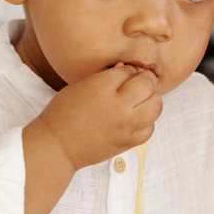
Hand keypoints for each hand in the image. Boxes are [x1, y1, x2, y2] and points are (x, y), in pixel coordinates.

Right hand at [34, 64, 161, 169]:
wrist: (57, 145)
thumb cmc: (63, 113)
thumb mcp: (80, 85)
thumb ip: (105, 77)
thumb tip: (125, 68)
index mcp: (102, 87)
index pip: (130, 70)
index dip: (129, 70)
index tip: (124, 74)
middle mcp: (118, 105)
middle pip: (148, 85)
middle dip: (145, 81)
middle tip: (137, 84)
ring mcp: (126, 125)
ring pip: (156, 106)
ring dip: (151, 99)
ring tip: (140, 101)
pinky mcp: (128, 142)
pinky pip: (150, 128)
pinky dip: (147, 121)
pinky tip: (137, 119)